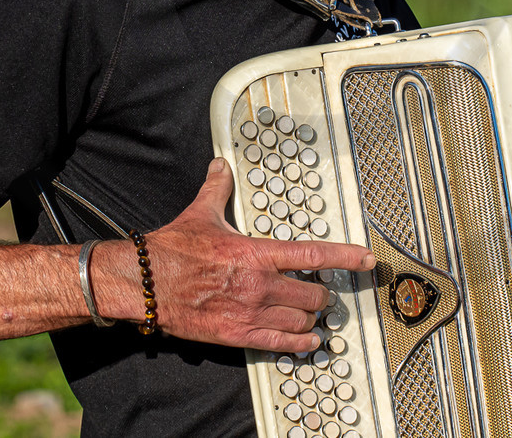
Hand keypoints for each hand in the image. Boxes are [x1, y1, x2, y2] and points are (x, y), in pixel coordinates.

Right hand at [114, 159, 376, 353]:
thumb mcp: (199, 214)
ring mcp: (251, 313)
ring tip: (311, 313)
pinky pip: (281, 344)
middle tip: (321, 291)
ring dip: (310, 317)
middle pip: (314, 294)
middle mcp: (260, 285)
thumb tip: (220, 167)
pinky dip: (300, 344)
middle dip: (321, 293)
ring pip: (302, 319)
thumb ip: (217, 189)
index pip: (313, 253)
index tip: (366, 259)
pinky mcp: (238, 335)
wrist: (146, 285)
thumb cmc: (172, 251)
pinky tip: (308, 342)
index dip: (345, 257)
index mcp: (256, 253)